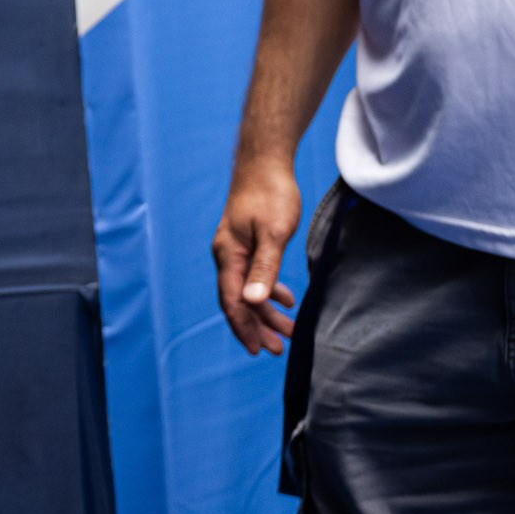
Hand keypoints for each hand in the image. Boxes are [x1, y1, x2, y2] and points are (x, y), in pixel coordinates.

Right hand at [212, 161, 301, 356]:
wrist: (264, 162)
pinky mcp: (247, 242)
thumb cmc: (270, 195)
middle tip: (277, 349)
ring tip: (287, 331)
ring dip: (266, 312)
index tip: (257, 350)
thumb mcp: (273, 234)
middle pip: (238, 300)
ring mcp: (236, 249)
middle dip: (256, 327)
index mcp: (229, 255)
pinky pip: (254, 275)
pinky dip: (269, 291)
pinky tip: (286, 299)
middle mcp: (227, 255)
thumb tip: (252, 302)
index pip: (232, 301)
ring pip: (248, 290)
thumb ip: (264, 269)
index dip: (244, 327)